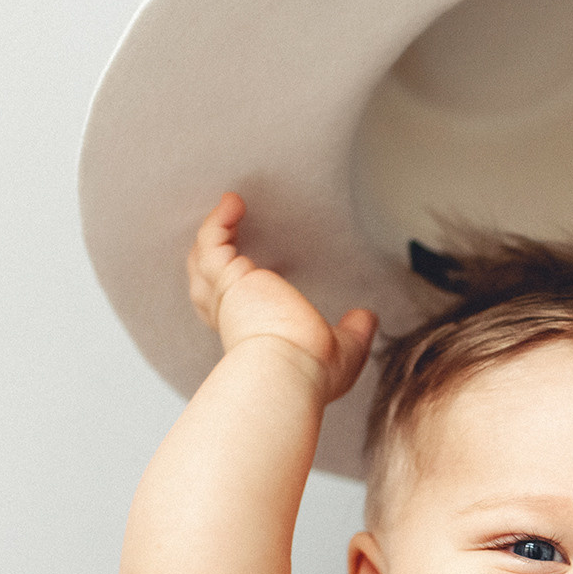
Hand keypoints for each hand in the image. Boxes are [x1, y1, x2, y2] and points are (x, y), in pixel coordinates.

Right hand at [186, 192, 376, 403]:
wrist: (292, 370)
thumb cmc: (313, 371)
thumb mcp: (345, 350)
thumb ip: (355, 330)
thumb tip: (368, 316)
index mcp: (254, 334)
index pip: (234, 309)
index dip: (235, 288)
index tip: (248, 269)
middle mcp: (233, 317)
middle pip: (208, 281)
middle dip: (213, 256)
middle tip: (226, 232)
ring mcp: (226, 297)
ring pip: (204, 260)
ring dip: (215, 232)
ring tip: (232, 206)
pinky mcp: (227, 279)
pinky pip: (212, 241)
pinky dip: (218, 221)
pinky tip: (233, 202)